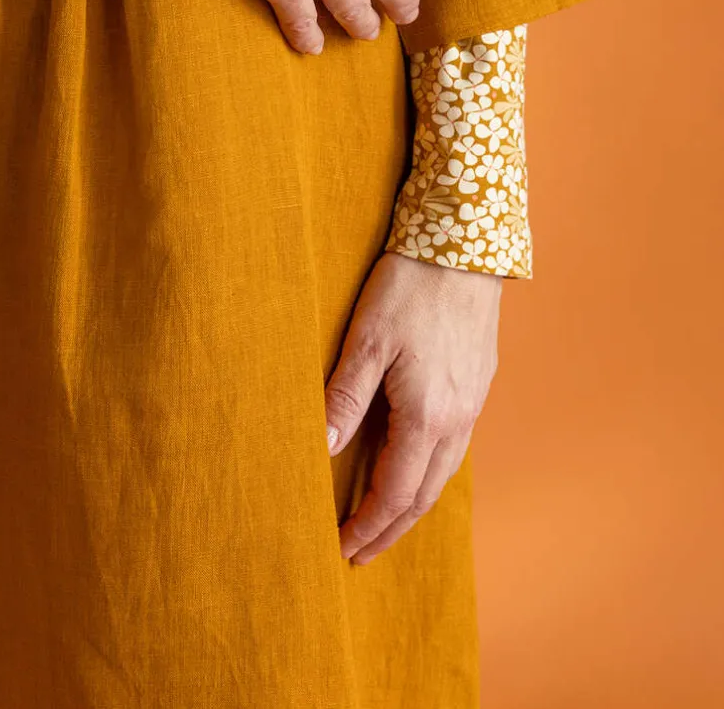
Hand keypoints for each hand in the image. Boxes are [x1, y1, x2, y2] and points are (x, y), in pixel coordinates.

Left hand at [324, 252, 501, 563]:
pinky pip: (454, 447)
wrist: (465, 244)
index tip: (342, 548)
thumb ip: (344, 398)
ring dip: (411, 504)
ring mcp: (472, 404)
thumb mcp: (366, 341)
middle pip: (423, 496)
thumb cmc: (409, 287)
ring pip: (442, 474)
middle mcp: (456, 420)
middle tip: (359, 552)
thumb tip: (319, 451)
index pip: (394, 493)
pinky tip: (413, 465)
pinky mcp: (477, 384)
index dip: (367, 526)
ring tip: (383, 520)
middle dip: (389, 529)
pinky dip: (429, 472)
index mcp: (426, 417)